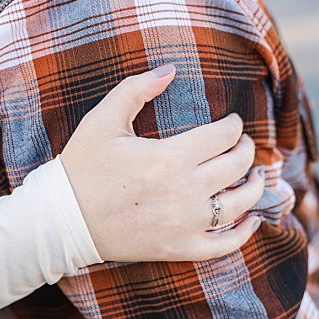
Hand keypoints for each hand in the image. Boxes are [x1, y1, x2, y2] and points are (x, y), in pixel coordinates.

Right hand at [60, 66, 264, 262]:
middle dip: (247, 150)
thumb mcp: (103, 120)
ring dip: (256, 186)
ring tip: (257, 176)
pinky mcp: (181, 248)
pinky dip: (245, 233)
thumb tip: (171, 69)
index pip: (224, 136)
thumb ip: (136, 89)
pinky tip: (254, 219)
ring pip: (240, 203)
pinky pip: (225, 244)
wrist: (61, 221)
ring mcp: (186, 223)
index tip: (234, 122)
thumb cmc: (81, 167)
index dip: (235, 125)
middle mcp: (186, 190)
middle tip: (245, 144)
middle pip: (238, 165)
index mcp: (171, 156)